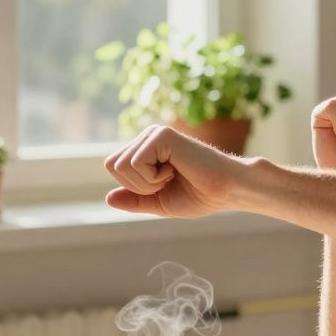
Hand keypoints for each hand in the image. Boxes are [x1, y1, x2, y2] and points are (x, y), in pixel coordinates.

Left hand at [105, 125, 238, 217]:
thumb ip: (134, 200)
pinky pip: (134, 163)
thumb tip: (108, 197)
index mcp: (147, 149)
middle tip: (168, 182)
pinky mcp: (162, 135)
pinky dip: (152, 178)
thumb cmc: (200, 196)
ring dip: (146, 183)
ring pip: (120, 165)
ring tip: (173, 176)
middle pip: (112, 165)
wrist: (227, 191)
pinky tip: (175, 170)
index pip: (114, 167)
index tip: (164, 185)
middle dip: (138, 185)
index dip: (135, 187)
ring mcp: (155, 133)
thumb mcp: (159, 202)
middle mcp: (148, 137)